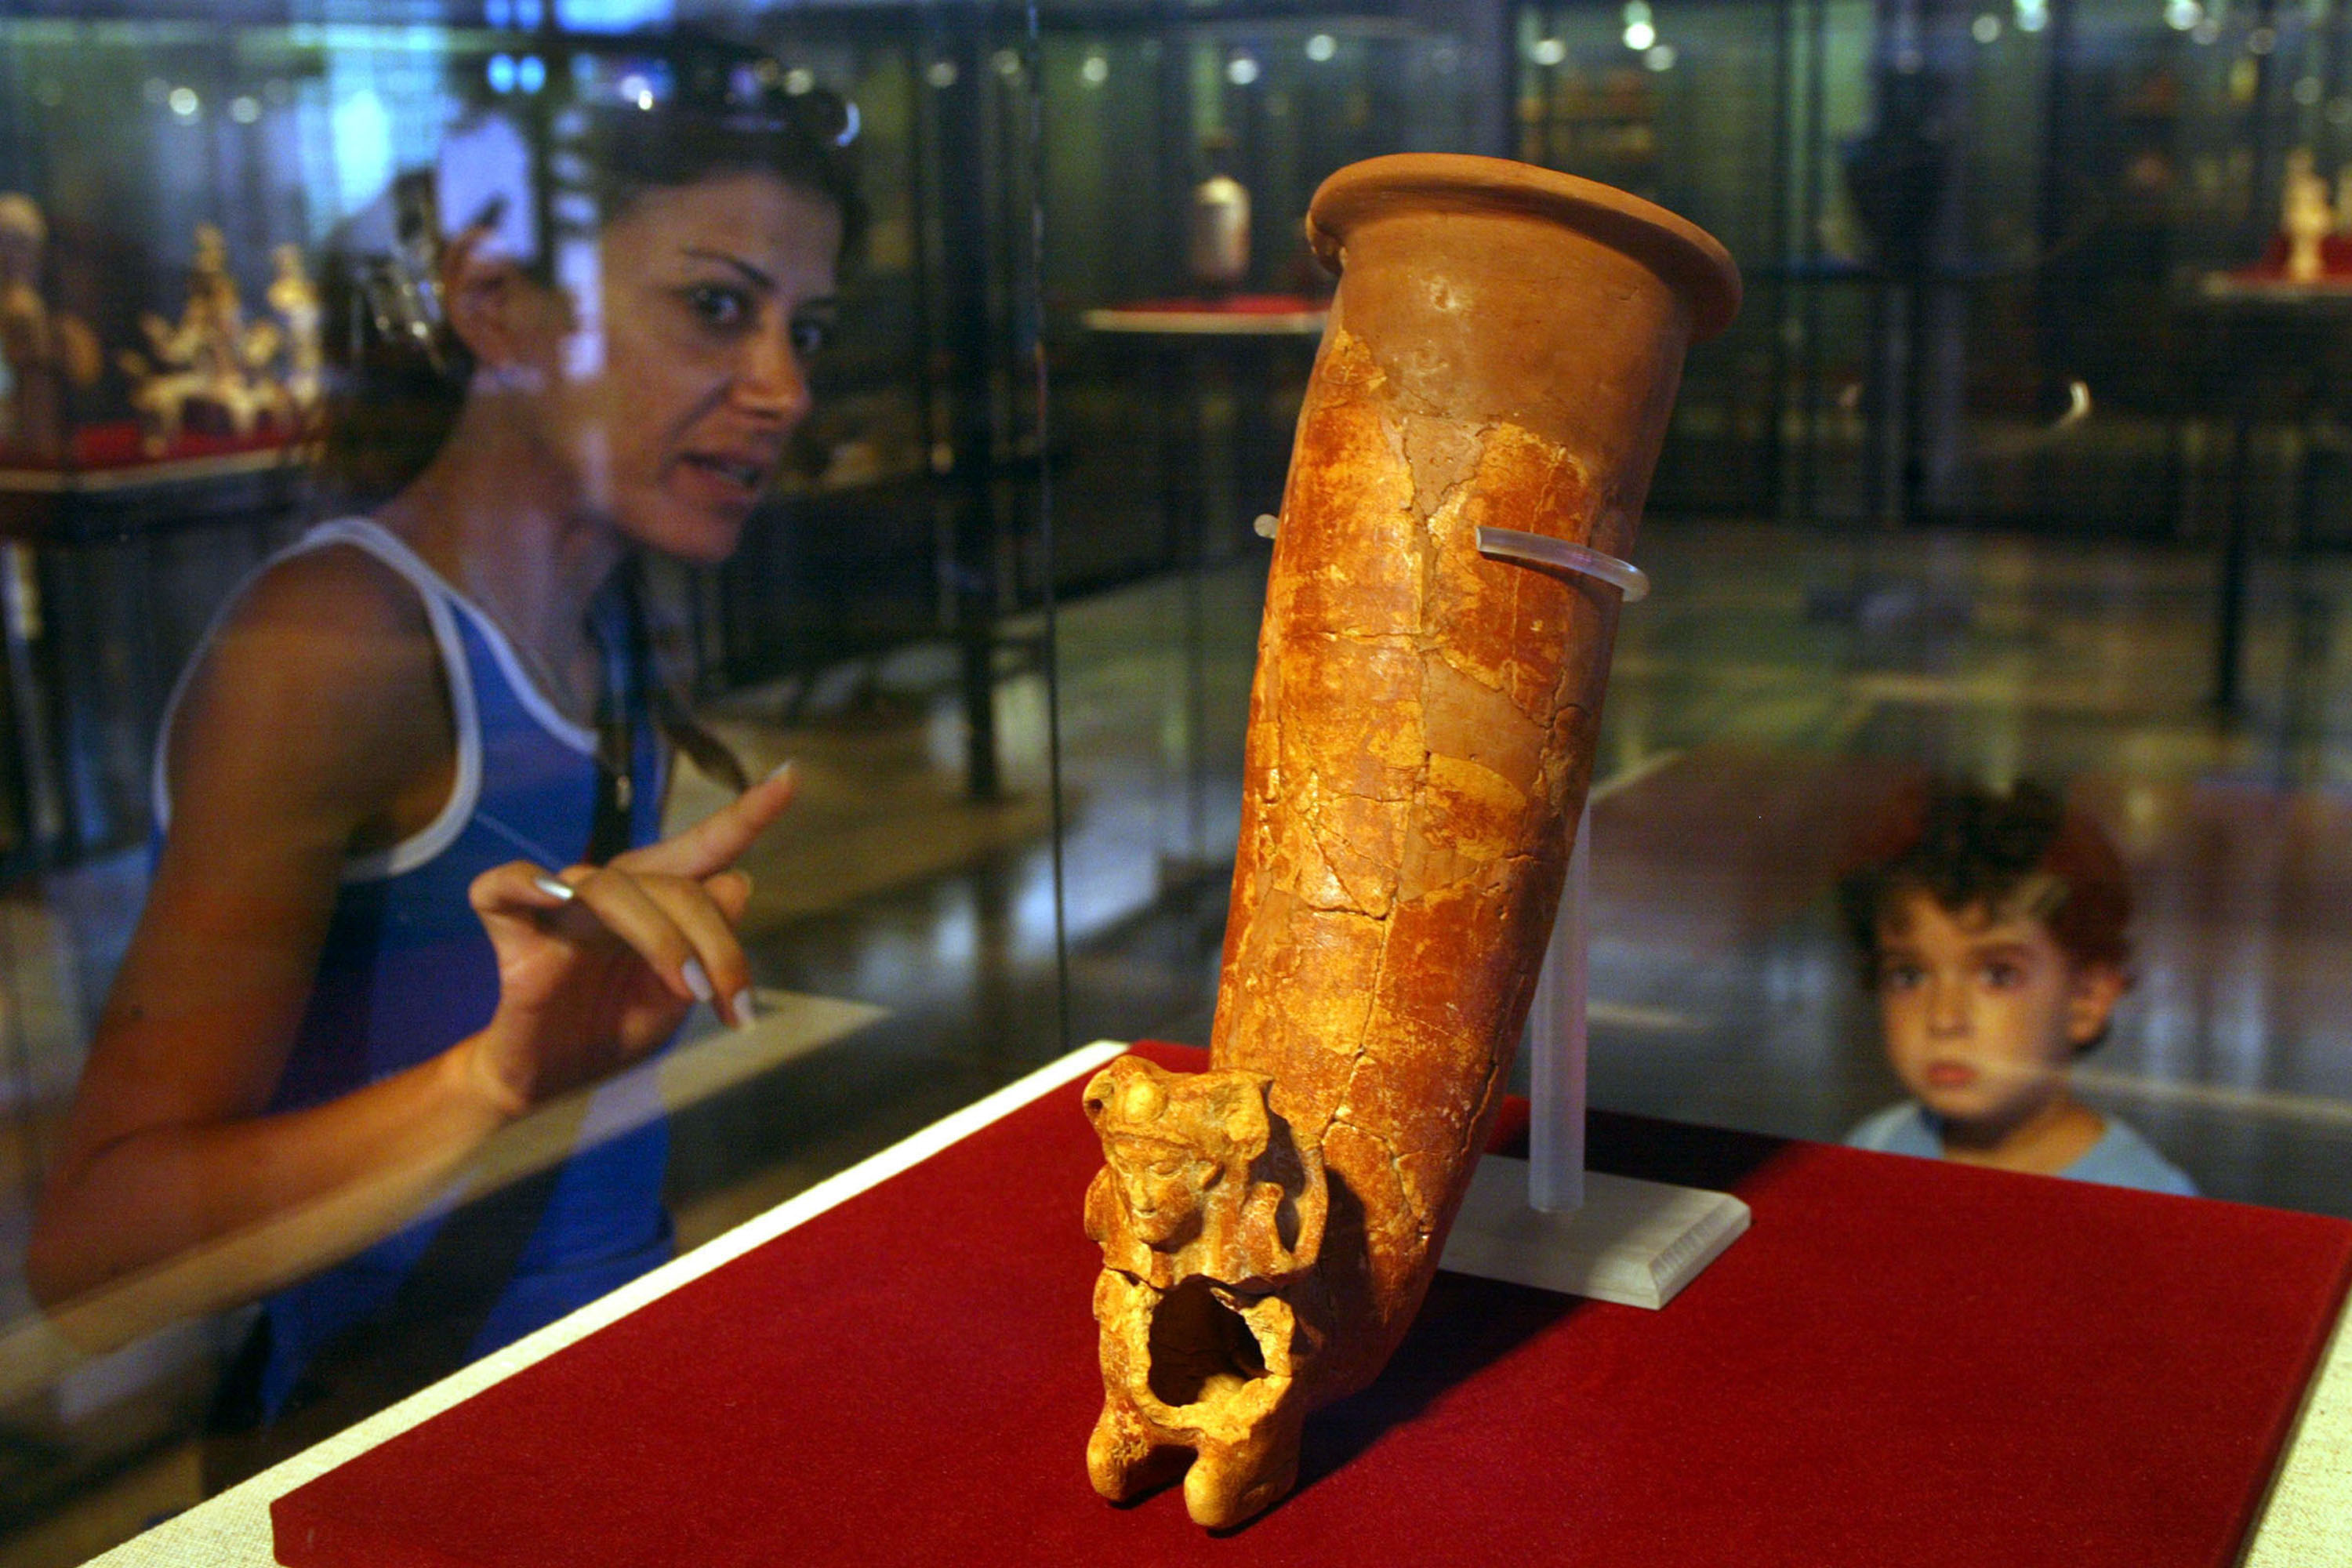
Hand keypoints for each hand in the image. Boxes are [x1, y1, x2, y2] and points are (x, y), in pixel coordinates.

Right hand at [458, 764, 797, 1115]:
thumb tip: (738, 881)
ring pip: (612, 887)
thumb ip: (710, 946)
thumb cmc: (613, 1029)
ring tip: (688, 992)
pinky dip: (523, 882)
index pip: (704, 851)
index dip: (743, 816)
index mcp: (657, 903)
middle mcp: (613, 894)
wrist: (548, 1082)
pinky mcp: (514, 936)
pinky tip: (551, 894)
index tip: (788, 778)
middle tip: (733, 1001)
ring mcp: (561, 909)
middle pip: (671, 882)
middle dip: (716, 940)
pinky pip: (502, 888)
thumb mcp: (681, 995)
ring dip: (663, 940)